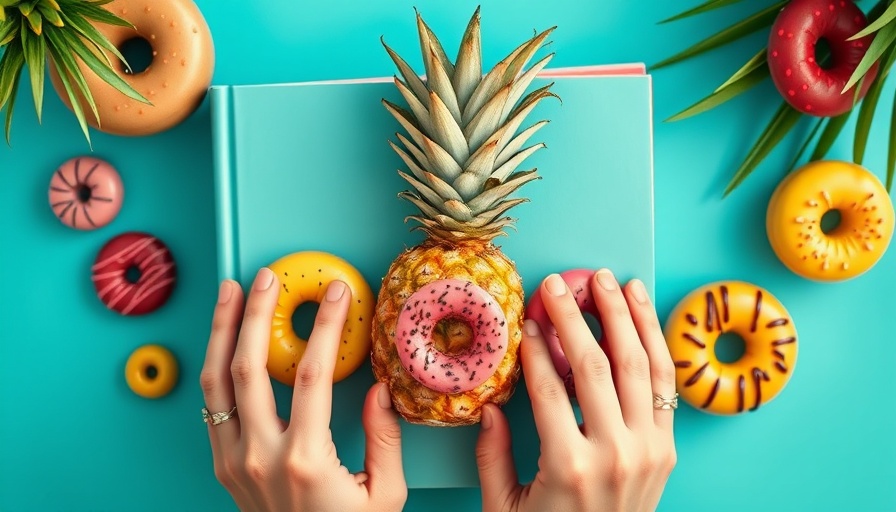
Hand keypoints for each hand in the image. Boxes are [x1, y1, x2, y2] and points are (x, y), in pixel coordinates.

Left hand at [200, 268, 406, 511]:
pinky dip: (216, 365)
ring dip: (222, 331)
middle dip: (257, 315)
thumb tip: (377, 389)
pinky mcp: (224, 465)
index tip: (336, 294)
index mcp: (305, 460)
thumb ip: (384, 439)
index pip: (313, 375)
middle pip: (249, 369)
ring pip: (216, 383)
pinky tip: (226, 340)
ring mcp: (235, 460)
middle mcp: (260, 456)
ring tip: (231, 293)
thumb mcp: (385, 496)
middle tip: (267, 278)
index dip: (326, 327)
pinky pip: (213, 405)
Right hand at [476, 269, 675, 511]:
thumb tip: (488, 406)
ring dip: (624, 315)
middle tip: (560, 283)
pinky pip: (666, 383)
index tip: (526, 320)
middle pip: (594, 364)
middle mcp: (614, 453)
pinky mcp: (668, 449)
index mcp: (567, 466)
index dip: (535, 347)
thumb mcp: (504, 507)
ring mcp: (648, 450)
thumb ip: (492, 455)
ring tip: (609, 280)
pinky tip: (643, 310)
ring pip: (639, 364)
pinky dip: (656, 341)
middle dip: (575, 316)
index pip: (548, 387)